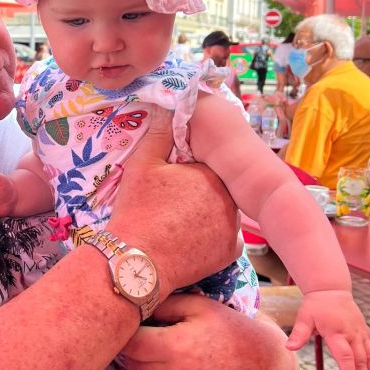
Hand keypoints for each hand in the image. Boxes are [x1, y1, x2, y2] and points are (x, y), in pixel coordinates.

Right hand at [109, 106, 239, 294]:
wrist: (136, 262)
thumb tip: (167, 108)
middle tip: (171, 203)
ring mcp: (232, 229)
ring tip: (177, 221)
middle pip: (215, 188)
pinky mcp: (230, 253)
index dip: (186, 172)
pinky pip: (225, 238)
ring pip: (221, 212)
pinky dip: (212, 238)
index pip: (205, 165)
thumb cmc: (137, 210)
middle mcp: (229, 200)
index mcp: (211, 174)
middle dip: (197, 192)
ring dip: (206, 213)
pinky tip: (189, 238)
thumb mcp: (141, 164)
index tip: (170, 182)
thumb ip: (159, 133)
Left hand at [118, 295, 297, 369]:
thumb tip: (133, 302)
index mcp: (179, 347)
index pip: (130, 343)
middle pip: (133, 365)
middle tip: (128, 342)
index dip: (123, 334)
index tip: (122, 327)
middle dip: (128, 353)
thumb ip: (164, 304)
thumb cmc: (233, 332)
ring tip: (135, 361)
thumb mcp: (201, 308)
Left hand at [286, 290, 369, 369]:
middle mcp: (352, 334)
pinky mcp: (365, 329)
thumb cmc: (315, 305)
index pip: (346, 357)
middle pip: (360, 360)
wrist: (330, 290)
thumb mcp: (304, 318)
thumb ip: (299, 334)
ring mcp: (360, 332)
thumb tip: (288, 347)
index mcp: (336, 333)